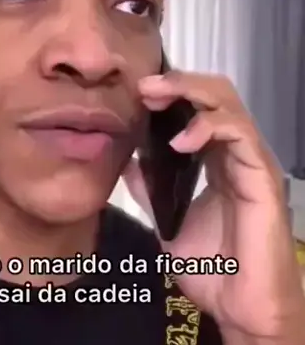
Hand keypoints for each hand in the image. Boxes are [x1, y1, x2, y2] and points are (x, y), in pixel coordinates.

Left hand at [123, 70, 304, 340]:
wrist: (240, 307)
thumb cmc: (212, 267)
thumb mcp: (167, 220)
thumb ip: (150, 189)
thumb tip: (127, 160)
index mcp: (215, 159)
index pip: (198, 108)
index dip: (170, 93)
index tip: (137, 92)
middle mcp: (234, 152)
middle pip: (215, 94)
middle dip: (178, 82)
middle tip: (144, 86)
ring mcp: (250, 160)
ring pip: (228, 103)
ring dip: (190, 91)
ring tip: (155, 97)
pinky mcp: (261, 175)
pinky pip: (239, 133)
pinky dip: (209, 126)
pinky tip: (181, 141)